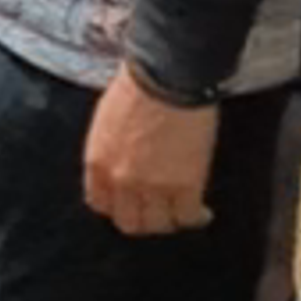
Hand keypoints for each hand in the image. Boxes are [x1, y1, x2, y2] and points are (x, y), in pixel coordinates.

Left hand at [84, 68, 218, 235]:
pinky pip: (187, 216)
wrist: (170, 75)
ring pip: (159, 224)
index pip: (100, 202)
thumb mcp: (108, 117)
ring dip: (169, 220)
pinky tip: (202, 212)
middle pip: (129, 221)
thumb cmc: (141, 82)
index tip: (128, 203)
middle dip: (143, 219)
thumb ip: (110, 146)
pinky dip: (195, 218)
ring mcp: (153, 187)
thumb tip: (121, 156)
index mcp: (98, 161)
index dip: (117, 205)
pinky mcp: (185, 185)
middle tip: (156, 211)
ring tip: (180, 212)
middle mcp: (121, 180)